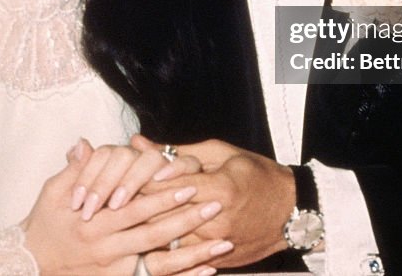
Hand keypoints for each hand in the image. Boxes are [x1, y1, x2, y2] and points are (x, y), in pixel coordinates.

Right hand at [22, 144, 232, 275]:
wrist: (32, 264)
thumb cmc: (45, 224)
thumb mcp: (52, 193)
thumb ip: (74, 170)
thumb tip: (84, 145)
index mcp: (95, 222)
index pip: (135, 207)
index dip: (162, 196)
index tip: (189, 183)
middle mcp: (109, 249)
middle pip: (154, 234)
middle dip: (186, 220)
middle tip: (215, 206)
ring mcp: (117, 270)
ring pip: (162, 263)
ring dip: (194, 253)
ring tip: (224, 242)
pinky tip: (209, 270)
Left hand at [134, 137, 294, 267]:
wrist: (292, 212)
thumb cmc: (258, 175)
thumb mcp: (220, 153)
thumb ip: (177, 151)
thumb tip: (140, 143)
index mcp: (218, 189)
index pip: (165, 186)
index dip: (136, 181)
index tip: (118, 176)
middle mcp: (216, 220)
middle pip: (161, 216)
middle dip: (133, 208)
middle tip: (108, 201)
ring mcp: (217, 243)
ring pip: (167, 241)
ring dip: (143, 230)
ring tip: (120, 221)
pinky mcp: (218, 258)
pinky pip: (182, 257)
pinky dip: (162, 248)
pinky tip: (144, 240)